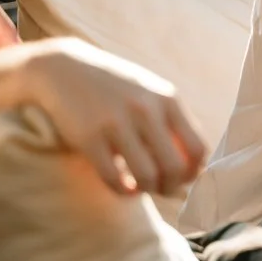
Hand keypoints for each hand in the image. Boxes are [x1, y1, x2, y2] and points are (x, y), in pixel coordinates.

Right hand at [0, 37, 205, 196]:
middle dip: (172, 186)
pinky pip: (113, 178)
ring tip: (141, 188)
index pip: (198, 148)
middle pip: (175, 167)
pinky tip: (122, 187)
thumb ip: (172, 124)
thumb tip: (193, 170)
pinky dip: (122, 191)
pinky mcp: (88, 137)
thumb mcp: (150, 94)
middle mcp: (146, 110)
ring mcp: (116, 123)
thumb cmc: (115, 87)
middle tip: (162, 188)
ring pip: (146, 176)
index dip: (193, 172)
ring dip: (147, 190)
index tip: (183, 178)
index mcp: (168, 99)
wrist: (63, 69)